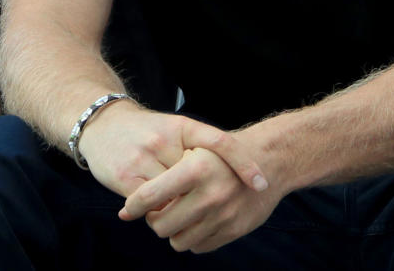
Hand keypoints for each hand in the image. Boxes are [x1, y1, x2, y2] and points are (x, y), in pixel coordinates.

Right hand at [76, 104, 267, 199]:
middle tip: (217, 204)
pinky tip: (157, 210)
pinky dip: (157, 210)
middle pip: (197, 178)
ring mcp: (143, 157)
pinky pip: (151, 204)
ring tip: (180, 209)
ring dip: (180, 206)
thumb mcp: (174, 129)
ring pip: (174, 196)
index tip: (261, 183)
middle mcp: (164, 139)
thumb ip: (199, 150)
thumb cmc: (146, 131)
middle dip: (205, 193)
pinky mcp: (126, 176)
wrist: (101, 123)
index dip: (243, 162)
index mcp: (182, 125)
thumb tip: (234, 180)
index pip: (219, 141)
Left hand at [120, 146, 282, 252]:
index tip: (126, 209)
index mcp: (195, 169)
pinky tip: (195, 220)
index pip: (151, 195)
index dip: (134, 205)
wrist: (267, 162)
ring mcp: (223, 216)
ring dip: (173, 231)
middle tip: (156, 210)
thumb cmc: (220, 154)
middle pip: (161, 225)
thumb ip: (166, 172)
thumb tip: (131, 202)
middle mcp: (210, 195)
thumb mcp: (194, 148)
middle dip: (154, 220)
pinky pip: (199, 247)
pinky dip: (192, 237)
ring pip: (178, 241)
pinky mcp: (234, 231)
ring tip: (177, 214)